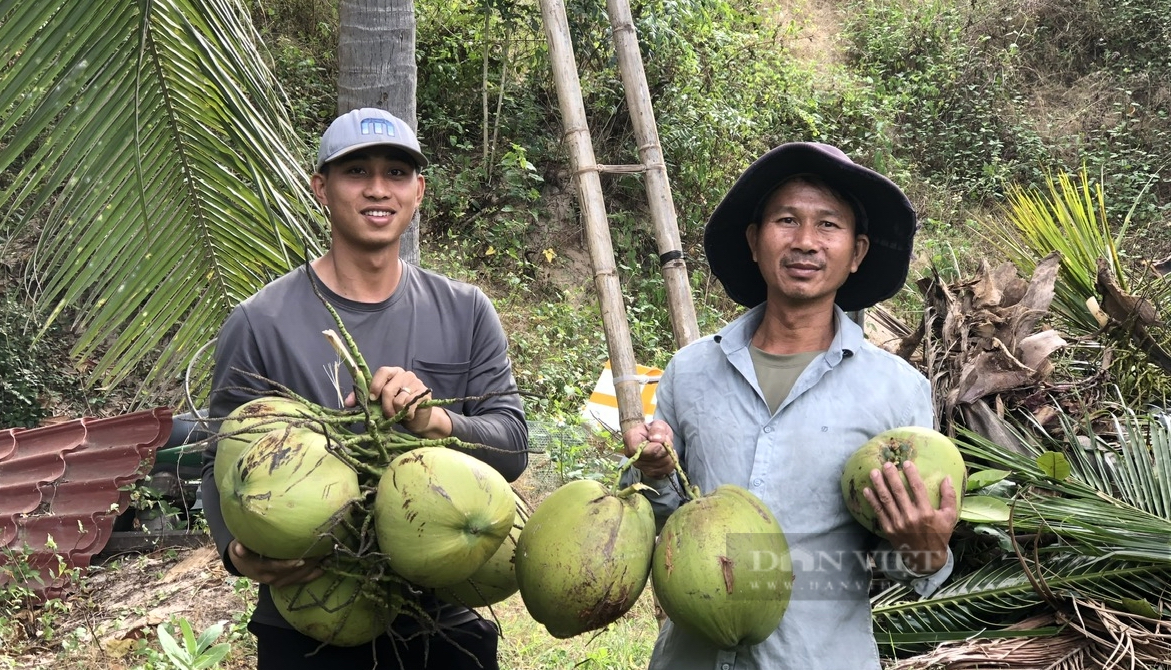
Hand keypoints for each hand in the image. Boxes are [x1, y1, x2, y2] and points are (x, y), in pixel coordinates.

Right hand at [227, 540, 323, 587]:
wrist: (242, 565)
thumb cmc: (243, 550)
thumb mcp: (238, 548)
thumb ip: (240, 548)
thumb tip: (239, 546)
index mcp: (260, 568)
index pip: (276, 568)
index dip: (288, 565)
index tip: (301, 560)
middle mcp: (270, 578)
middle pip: (291, 572)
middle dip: (307, 563)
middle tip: (321, 551)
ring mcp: (278, 582)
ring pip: (297, 577)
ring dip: (312, 568)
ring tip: (325, 556)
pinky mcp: (284, 582)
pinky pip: (299, 580)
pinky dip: (311, 575)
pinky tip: (323, 569)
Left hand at [345, 366, 450, 437]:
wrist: (418, 420)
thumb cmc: (397, 410)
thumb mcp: (379, 404)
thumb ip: (364, 400)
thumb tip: (348, 402)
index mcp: (393, 373)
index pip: (382, 371)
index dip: (375, 385)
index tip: (372, 399)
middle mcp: (405, 374)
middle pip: (388, 389)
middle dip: (384, 406)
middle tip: (386, 414)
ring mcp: (416, 383)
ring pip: (398, 400)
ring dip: (396, 412)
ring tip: (399, 414)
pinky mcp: (424, 393)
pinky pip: (409, 406)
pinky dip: (407, 414)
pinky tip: (410, 414)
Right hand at [622, 419, 675, 478]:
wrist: (654, 438)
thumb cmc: (654, 430)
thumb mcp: (658, 423)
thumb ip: (658, 429)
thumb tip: (657, 439)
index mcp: (630, 439)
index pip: (635, 450)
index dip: (651, 449)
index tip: (660, 445)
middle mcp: (632, 456)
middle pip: (650, 460)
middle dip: (664, 451)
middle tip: (666, 442)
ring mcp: (640, 467)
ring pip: (659, 467)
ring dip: (669, 457)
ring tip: (667, 448)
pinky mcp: (649, 474)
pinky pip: (663, 472)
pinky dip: (669, 465)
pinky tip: (667, 457)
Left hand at [864, 460, 957, 574]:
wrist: (926, 557)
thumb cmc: (939, 534)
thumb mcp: (949, 517)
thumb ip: (949, 497)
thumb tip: (947, 477)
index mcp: (926, 512)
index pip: (917, 488)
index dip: (911, 474)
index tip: (906, 462)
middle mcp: (911, 517)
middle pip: (898, 492)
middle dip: (891, 476)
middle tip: (886, 464)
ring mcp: (898, 523)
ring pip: (886, 500)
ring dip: (879, 485)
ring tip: (873, 472)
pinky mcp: (889, 529)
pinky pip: (878, 512)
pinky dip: (872, 500)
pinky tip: (867, 490)